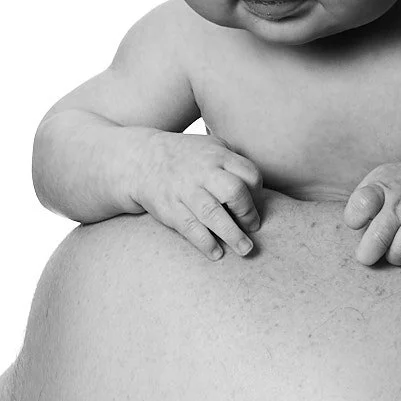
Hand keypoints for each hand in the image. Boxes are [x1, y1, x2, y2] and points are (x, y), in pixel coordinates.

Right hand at [135, 130, 262, 259]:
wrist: (141, 159)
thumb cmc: (188, 157)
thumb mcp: (212, 147)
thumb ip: (234, 164)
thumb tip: (260, 192)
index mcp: (217, 156)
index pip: (248, 174)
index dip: (258, 193)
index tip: (257, 207)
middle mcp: (202, 172)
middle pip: (233, 191)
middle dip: (247, 213)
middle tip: (253, 227)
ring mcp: (184, 190)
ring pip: (212, 213)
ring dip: (231, 234)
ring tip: (245, 250)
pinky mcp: (169, 208)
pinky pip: (189, 227)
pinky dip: (204, 242)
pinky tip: (216, 253)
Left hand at [344, 156, 400, 265]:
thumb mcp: (383, 178)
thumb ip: (364, 199)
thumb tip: (355, 232)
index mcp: (383, 186)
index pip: (360, 205)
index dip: (354, 220)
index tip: (358, 222)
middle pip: (376, 240)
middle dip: (368, 254)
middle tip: (369, 254)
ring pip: (397, 255)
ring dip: (395, 254)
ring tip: (398, 243)